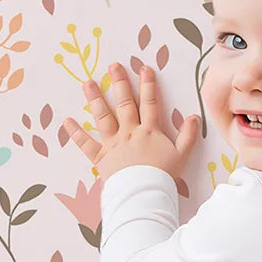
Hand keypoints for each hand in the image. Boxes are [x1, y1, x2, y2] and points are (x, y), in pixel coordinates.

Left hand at [63, 62, 201, 181]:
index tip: (144, 68)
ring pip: (103, 117)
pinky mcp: (101, 158)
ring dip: (95, 99)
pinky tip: (66, 121)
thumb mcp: (181, 155)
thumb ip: (188, 136)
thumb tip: (195, 117)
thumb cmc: (163, 176)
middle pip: (124, 104)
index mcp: (149, 131)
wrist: (144, 194)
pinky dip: (75, 133)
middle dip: (120, 83)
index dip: (148, 85)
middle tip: (113, 66)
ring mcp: (113, 144)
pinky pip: (86, 144)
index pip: (150, 103)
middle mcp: (129, 132)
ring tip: (88, 83)